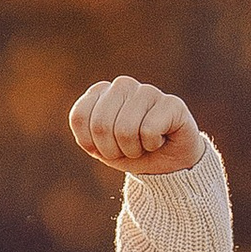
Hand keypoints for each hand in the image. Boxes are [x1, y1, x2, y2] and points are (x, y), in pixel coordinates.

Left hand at [68, 76, 202, 176]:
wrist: (166, 166)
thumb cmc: (130, 153)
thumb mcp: (100, 148)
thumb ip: (87, 132)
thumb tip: (89, 119)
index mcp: (101, 92)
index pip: (79, 116)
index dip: (91, 143)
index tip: (106, 147)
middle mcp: (122, 85)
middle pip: (101, 124)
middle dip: (112, 149)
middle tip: (127, 149)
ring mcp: (147, 91)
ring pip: (125, 129)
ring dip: (133, 150)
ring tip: (143, 144)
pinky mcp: (171, 102)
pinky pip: (149, 131)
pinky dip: (151, 145)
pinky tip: (160, 139)